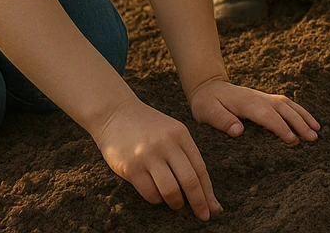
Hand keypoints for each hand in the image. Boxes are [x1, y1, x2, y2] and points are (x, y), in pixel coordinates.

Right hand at [92, 95, 221, 219]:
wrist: (115, 113)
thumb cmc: (146, 126)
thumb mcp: (171, 131)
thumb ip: (183, 153)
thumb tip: (199, 185)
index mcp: (181, 135)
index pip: (200, 168)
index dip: (208, 191)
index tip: (214, 207)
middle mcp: (167, 145)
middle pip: (189, 181)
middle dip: (199, 202)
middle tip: (203, 216)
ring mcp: (148, 156)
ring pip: (170, 190)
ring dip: (176, 202)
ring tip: (176, 204)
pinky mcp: (131, 167)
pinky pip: (149, 192)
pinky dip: (157, 199)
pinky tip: (157, 196)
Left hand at [188, 75, 320, 144]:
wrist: (209, 86)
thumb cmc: (207, 103)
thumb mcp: (208, 112)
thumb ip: (222, 121)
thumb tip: (239, 131)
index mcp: (247, 103)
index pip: (267, 117)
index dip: (281, 128)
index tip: (292, 141)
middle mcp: (260, 98)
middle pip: (284, 110)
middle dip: (300, 124)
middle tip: (313, 139)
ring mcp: (265, 98)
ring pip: (289, 105)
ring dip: (304, 117)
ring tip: (317, 130)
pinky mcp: (267, 100)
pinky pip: (288, 105)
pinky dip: (300, 112)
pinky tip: (309, 121)